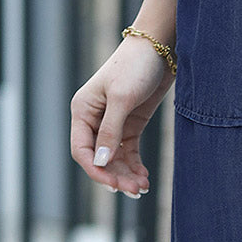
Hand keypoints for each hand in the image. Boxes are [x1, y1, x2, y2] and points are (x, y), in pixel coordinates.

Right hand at [70, 35, 175, 197]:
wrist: (160, 49)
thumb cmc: (136, 67)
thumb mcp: (122, 99)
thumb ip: (111, 131)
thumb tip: (100, 162)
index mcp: (83, 111)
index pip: (82, 150)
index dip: (96, 171)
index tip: (115, 185)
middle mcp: (93, 119)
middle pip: (99, 158)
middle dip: (115, 176)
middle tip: (135, 191)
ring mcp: (112, 123)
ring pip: (115, 158)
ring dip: (126, 175)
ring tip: (143, 187)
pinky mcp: (130, 124)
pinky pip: (128, 152)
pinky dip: (135, 166)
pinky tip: (145, 177)